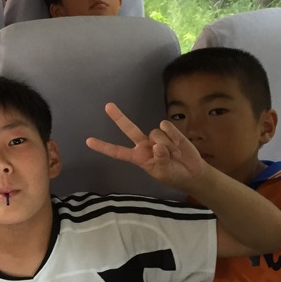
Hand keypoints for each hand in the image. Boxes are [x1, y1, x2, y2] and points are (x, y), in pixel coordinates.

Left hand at [86, 103, 204, 188]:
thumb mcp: (164, 173)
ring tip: (174, 155)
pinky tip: (178, 145)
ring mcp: (155, 136)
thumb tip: (158, 146)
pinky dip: (173, 136)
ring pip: (155, 133)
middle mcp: (143, 144)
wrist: (192, 172)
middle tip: (107, 106)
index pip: (117, 152)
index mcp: (138, 157)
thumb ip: (160, 161)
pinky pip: (166, 127)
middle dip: (118, 117)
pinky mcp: (168, 130)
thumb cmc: (173, 175)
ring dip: (168, 145)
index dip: (103, 147)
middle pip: (128, 128)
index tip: (88, 141)